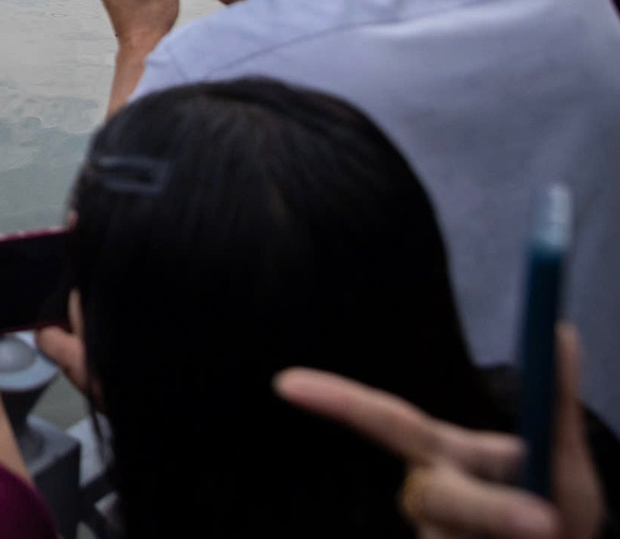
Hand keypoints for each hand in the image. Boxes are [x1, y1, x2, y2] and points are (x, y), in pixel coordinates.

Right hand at [276, 327, 603, 538]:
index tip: (285, 383)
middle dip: (489, 507)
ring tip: (546, 538)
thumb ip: (554, 402)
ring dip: (499, 535)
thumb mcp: (563, 461)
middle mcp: (428, 493)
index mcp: (447, 454)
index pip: (386, 420)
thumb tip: (561, 330)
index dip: (334, 399)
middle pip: (431, 492)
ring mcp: (429, 535)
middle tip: (546, 523)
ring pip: (448, 536)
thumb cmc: (557, 512)